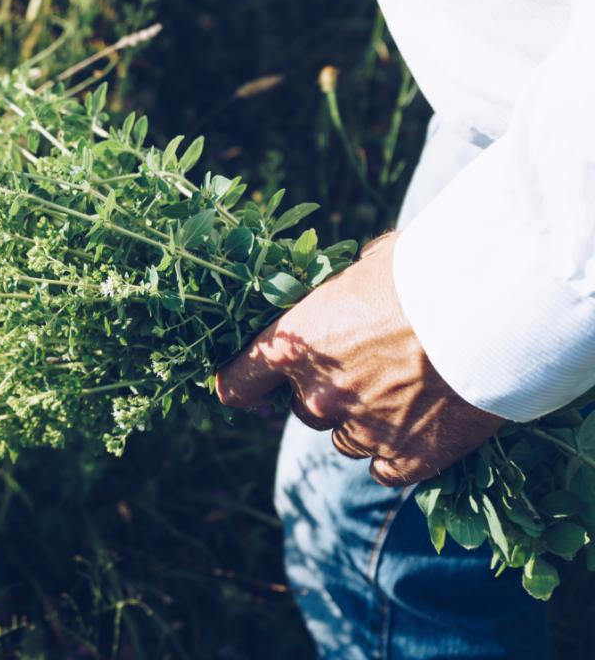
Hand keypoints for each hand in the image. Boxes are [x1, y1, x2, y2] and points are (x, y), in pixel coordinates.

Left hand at [215, 232, 503, 485]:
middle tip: (372, 369)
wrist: (496, 310)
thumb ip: (344, 289)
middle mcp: (318, 395)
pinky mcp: (407, 459)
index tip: (247, 389)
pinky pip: (384, 470)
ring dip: (364, 424)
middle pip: (304, 410)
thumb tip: (349, 285)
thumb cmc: (430, 271)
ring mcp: (362, 431)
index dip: (242, 386)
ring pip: (345, 441)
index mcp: (295, 345)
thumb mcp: (371, 264)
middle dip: (329, 394)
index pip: (240, 382)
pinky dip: (397, 456)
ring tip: (408, 392)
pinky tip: (421, 430)